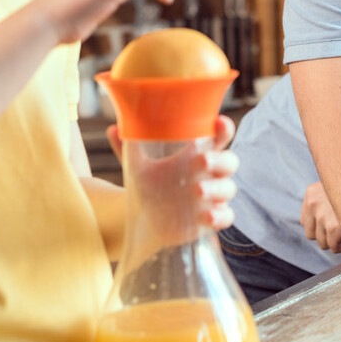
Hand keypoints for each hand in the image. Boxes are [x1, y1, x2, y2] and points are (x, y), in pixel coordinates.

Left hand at [107, 115, 238, 229]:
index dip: (223, 129)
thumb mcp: (136, 167)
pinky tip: (207, 216)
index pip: (218, 137)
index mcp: (196, 154)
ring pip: (228, 188)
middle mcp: (209, 174)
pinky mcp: (211, 219)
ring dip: (217, 189)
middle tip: (202, 161)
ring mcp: (212, 196)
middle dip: (220, 160)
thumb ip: (127, 147)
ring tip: (197, 191)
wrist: (143, 219)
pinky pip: (226, 216)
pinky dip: (220, 216)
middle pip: (229, 162)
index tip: (219, 122)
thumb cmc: (146, 185)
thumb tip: (111, 129)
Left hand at [301, 181, 340, 252]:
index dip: (322, 226)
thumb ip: (325, 202)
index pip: (305, 222)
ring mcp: (323, 215)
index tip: (336, 221)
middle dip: (328, 235)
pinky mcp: (335, 228)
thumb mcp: (336, 190)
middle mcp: (314, 203)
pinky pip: (334, 247)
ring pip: (322, 243)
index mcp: (312, 193)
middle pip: (311, 234)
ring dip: (336, 240)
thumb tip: (314, 223)